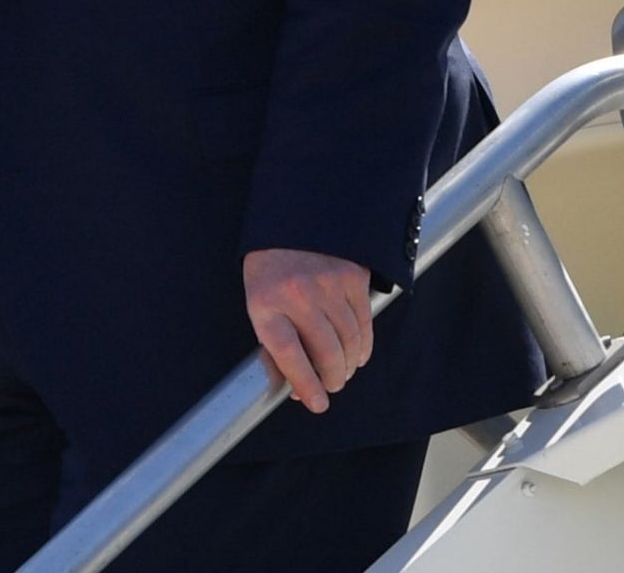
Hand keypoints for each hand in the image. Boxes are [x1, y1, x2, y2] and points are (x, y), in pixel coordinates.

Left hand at [242, 248, 372, 414]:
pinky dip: (363, 345)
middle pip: (327, 353)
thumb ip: (273, 344)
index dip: (305, 385)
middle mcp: (298, 293)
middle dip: (332, 380)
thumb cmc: (270, 270)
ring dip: (349, 364)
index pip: (289, 355)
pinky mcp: (354, 276)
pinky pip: (365, 323)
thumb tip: (292, 388)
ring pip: (350, 342)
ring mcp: (328, 283)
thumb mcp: (258, 303)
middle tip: (331, 387)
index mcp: (265, 301)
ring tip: (341, 371)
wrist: (290, 220)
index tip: (316, 404)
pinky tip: (356, 352)